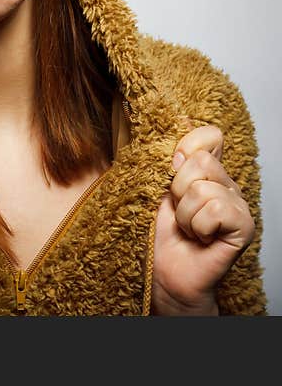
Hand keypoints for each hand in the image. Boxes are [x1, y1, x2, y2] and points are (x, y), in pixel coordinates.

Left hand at [151, 121, 254, 314]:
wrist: (165, 272)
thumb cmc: (160, 233)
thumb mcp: (157, 189)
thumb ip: (169, 160)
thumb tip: (183, 128)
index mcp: (207, 172)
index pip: (209, 135)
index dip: (186, 148)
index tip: (171, 170)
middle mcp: (227, 185)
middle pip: (200, 161)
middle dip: (177, 190)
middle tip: (179, 212)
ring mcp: (238, 205)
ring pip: (203, 189)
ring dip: (184, 214)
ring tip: (188, 229)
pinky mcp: (244, 226)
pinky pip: (215, 209)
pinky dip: (198, 226)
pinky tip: (200, 238)